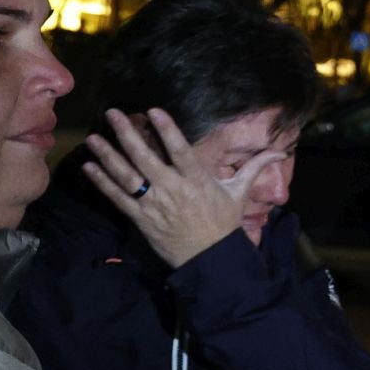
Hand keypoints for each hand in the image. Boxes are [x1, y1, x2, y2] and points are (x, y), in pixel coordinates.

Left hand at [83, 108, 286, 268]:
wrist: (208, 258)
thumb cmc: (224, 222)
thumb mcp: (241, 193)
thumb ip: (256, 167)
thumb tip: (280, 151)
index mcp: (198, 180)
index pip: (181, 150)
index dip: (167, 130)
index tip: (154, 111)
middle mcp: (173, 190)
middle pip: (146, 158)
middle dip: (128, 134)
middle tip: (113, 114)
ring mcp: (154, 205)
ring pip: (127, 176)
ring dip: (108, 156)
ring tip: (93, 137)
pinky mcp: (141, 218)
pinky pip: (118, 198)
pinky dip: (102, 183)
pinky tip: (89, 167)